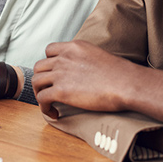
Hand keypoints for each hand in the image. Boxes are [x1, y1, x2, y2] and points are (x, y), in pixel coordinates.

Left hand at [33, 40, 162, 122]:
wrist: (126, 83)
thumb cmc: (120, 74)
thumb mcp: (98, 55)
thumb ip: (84, 59)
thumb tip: (82, 72)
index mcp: (73, 47)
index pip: (49, 50)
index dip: (49, 63)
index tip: (54, 74)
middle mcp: (64, 58)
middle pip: (39, 66)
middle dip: (42, 80)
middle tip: (49, 91)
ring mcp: (61, 73)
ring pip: (36, 81)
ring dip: (39, 93)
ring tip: (49, 104)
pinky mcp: (61, 91)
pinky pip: (42, 98)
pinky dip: (44, 107)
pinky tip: (53, 114)